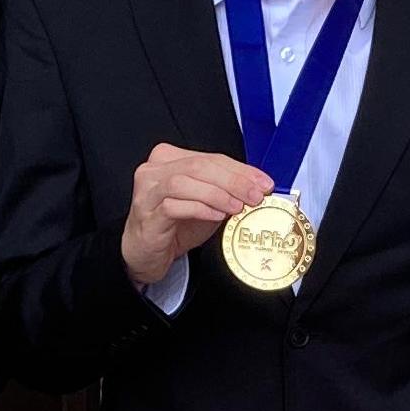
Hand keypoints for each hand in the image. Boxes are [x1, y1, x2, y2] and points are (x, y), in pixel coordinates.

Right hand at [121, 143, 273, 286]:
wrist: (146, 253)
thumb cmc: (174, 225)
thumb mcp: (206, 203)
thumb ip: (226, 190)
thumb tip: (258, 188)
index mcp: (170, 158)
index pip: (211, 157)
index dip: (241, 170)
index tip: (264, 183)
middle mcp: (155, 170)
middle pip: (199, 166)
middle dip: (233, 180)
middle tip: (255, 195)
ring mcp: (147, 191)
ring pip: (184, 182)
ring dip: (217, 194)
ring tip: (237, 207)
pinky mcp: (146, 214)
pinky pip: (174, 206)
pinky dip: (200, 209)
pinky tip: (217, 216)